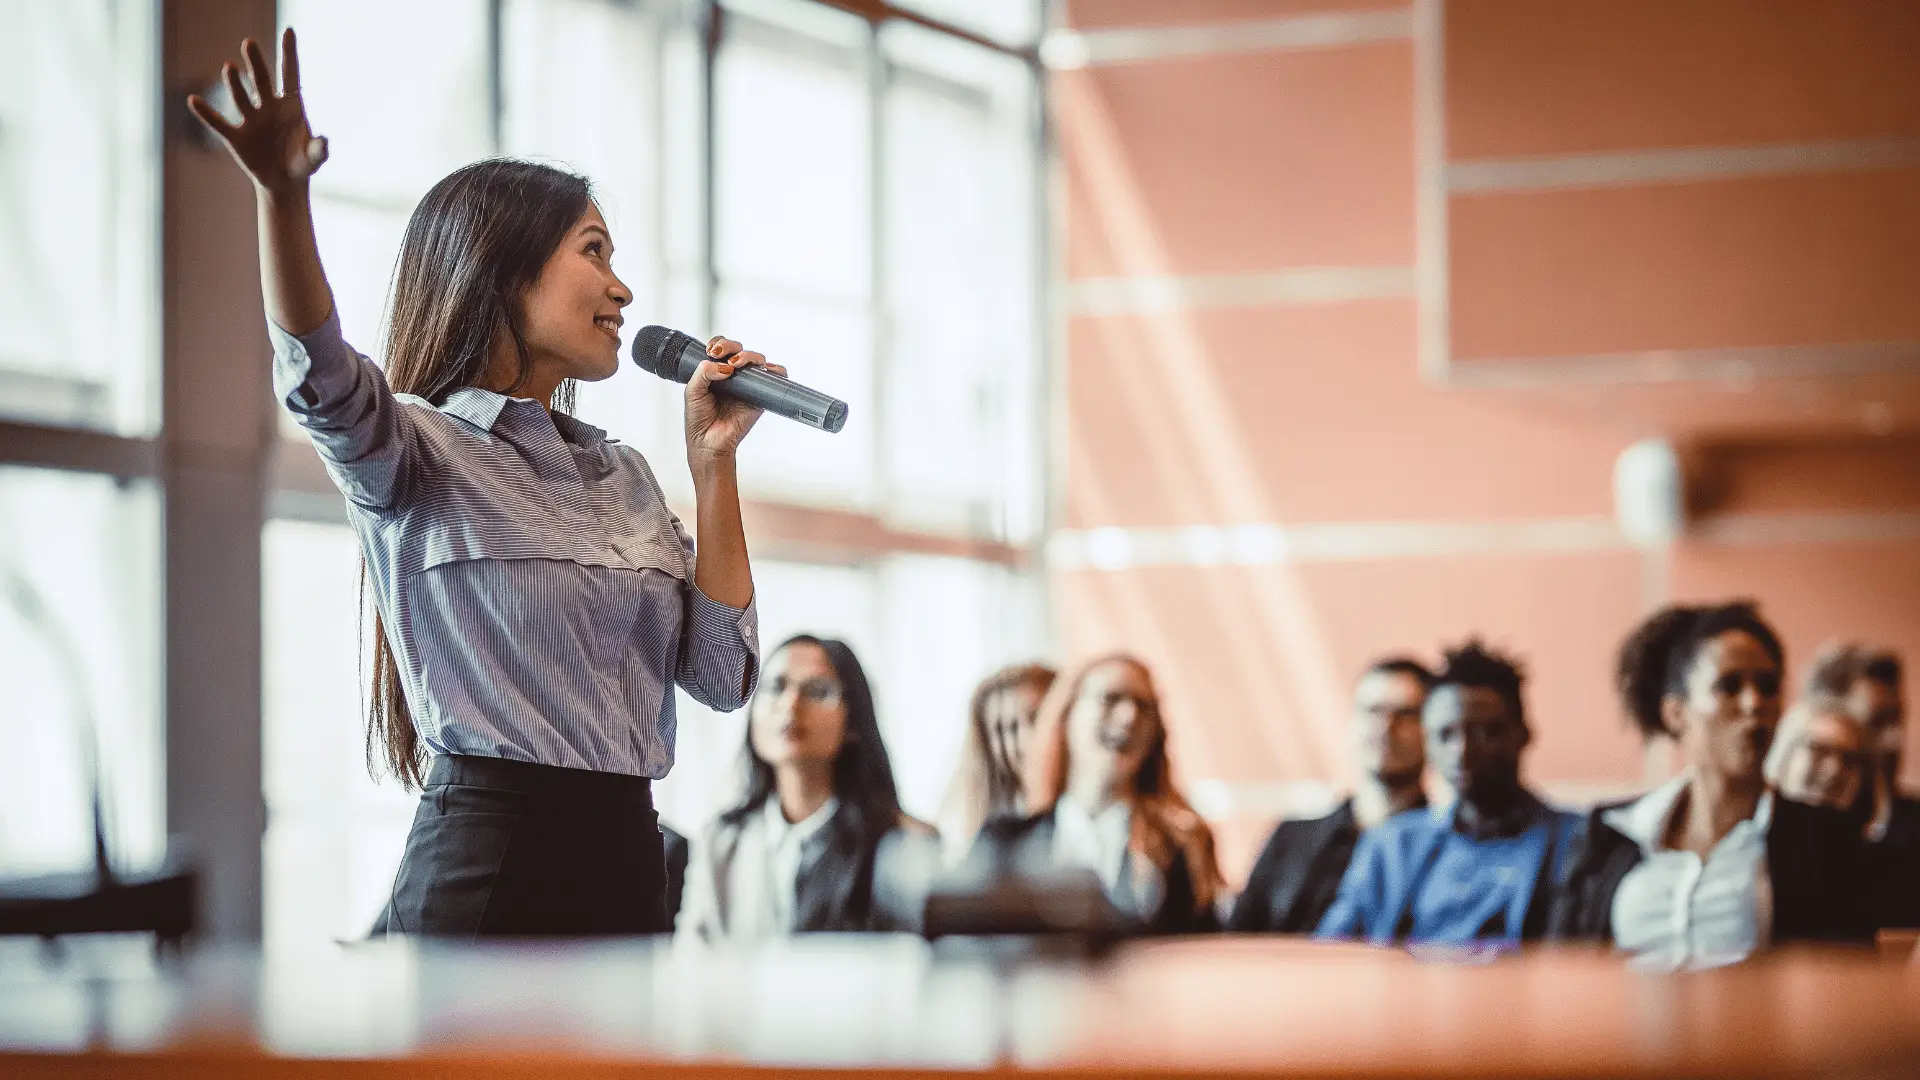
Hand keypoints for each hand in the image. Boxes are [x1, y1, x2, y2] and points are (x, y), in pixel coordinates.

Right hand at [187, 28, 328, 197]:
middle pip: (263, 81)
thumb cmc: (301, 163)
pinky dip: (206, 114)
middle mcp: (269, 107)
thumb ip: (319, 150)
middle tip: (249, 43)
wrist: (284, 183)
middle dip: (256, 63)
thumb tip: (325, 142)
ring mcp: (251, 120)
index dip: (290, 54)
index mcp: (291, 105)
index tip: (289, 31)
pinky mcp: (236, 137)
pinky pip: (219, 123)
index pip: (290, 75)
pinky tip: (194, 101)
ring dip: (235, 84)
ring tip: (229, 68)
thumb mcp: (313, 159)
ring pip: (241, 97)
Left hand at [684, 336, 785, 457]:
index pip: (721, 347)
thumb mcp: (692, 391)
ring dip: (749, 356)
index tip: (712, 352)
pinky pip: (774, 378)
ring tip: (736, 365)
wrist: (709, 442)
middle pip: (739, 349)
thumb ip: (703, 372)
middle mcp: (733, 375)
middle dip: (731, 347)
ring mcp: (748, 385)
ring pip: (756, 360)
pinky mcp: (760, 396)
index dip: (719, 344)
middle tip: (721, 356)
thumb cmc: (699, 419)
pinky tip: (766, 369)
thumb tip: (725, 366)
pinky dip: (776, 370)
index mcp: (715, 371)